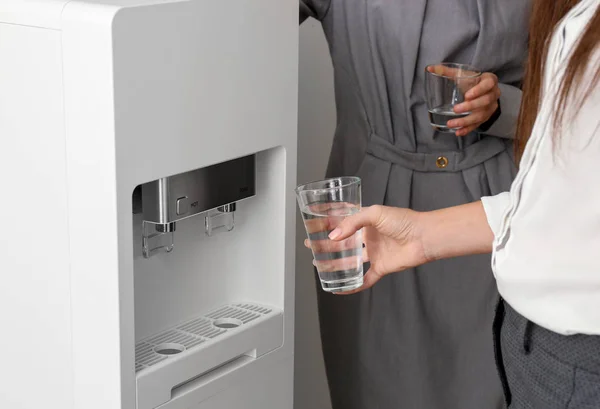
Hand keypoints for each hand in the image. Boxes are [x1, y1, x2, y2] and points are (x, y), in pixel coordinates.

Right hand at [304, 205, 429, 293]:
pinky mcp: (381, 268)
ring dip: (335, 265)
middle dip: (326, 245)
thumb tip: (334, 236)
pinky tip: (340, 288)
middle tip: (311, 247)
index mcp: (366, 223)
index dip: (327, 226)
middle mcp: (369, 238)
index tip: (312, 227)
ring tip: (319, 265)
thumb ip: (352, 223)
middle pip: (343, 244)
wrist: (423, 237)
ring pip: (350, 262)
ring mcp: (374, 254)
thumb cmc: (404, 221)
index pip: (342, 224)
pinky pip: (364, 279)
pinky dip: (353, 285)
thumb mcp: (374, 213)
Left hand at [450, 72, 500, 135]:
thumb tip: (430, 68)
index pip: (488, 84)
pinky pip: (478, 124)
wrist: (481, 90)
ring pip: (481, 115)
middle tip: (455, 110)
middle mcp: (493, 94)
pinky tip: (458, 132)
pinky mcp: (486, 117)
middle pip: (485, 101)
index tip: (466, 95)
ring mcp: (491, 107)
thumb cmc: (471, 81)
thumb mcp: (462, 74)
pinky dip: (467, 129)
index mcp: (489, 80)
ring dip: (466, 121)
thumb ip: (447, 71)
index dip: (479, 90)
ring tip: (451, 123)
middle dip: (470, 107)